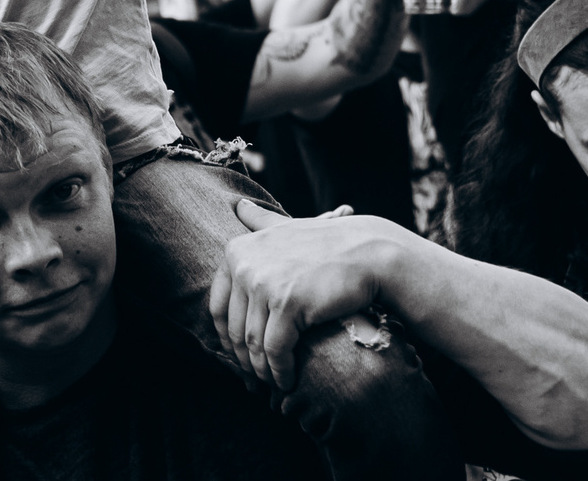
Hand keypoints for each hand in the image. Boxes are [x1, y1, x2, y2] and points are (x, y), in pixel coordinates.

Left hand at [207, 200, 398, 390]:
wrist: (368, 252)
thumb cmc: (327, 244)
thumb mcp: (286, 227)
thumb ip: (259, 221)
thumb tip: (238, 205)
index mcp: (237, 250)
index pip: (219, 306)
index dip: (227, 337)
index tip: (240, 356)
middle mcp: (244, 265)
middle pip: (235, 328)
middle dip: (244, 359)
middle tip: (257, 377)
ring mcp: (264, 283)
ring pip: (253, 343)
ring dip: (262, 370)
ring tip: (273, 381)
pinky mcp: (287, 304)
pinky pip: (275, 350)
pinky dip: (280, 371)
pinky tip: (288, 380)